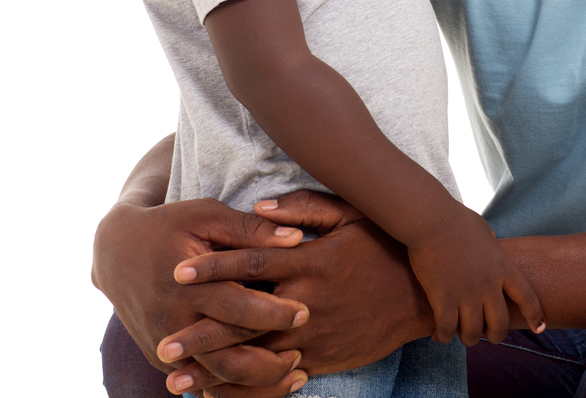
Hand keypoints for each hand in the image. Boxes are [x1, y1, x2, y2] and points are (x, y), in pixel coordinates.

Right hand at [92, 197, 309, 395]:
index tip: (305, 312)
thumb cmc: (170, 225)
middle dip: (268, 361)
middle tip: (303, 355)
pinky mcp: (162, 359)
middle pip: (225, 356)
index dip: (272, 314)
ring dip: (256, 385)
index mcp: (185, 286)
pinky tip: (266, 386)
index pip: (235, 309)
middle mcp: (172, 323)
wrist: (116, 251)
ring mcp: (163, 346)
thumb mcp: (208, 216)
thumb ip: (250, 230)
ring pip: (214, 380)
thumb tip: (295, 240)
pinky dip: (234, 389)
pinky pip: (201, 383)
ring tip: (295, 376)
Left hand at [164, 191, 435, 392]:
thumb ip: (305, 208)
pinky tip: (219, 394)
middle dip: (200, 332)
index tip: (177, 270)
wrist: (422, 294)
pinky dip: (246, 387)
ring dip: (214, 369)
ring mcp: (314, 335)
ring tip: (176, 379)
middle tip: (162, 343)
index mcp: (309, 261)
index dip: (213, 267)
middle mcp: (307, 301)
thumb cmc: (384, 245)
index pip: (251, 262)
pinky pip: (278, 378)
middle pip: (244, 318)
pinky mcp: (323, 358)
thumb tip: (259, 207)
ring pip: (255, 356)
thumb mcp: (352, 214)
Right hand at [407, 204, 544, 345]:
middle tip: (487, 335)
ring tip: (460, 334)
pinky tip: (438, 334)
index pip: (527, 296)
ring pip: (473, 334)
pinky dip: (443, 336)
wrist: (432, 219)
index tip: (540, 327)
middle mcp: (488, 284)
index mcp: (501, 267)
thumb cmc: (454, 218)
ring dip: (468, 338)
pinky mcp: (443, 298)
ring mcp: (466, 294)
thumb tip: (493, 244)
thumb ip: (491, 244)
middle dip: (495, 335)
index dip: (535, 315)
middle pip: (500, 324)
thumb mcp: (483, 230)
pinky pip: (447, 330)